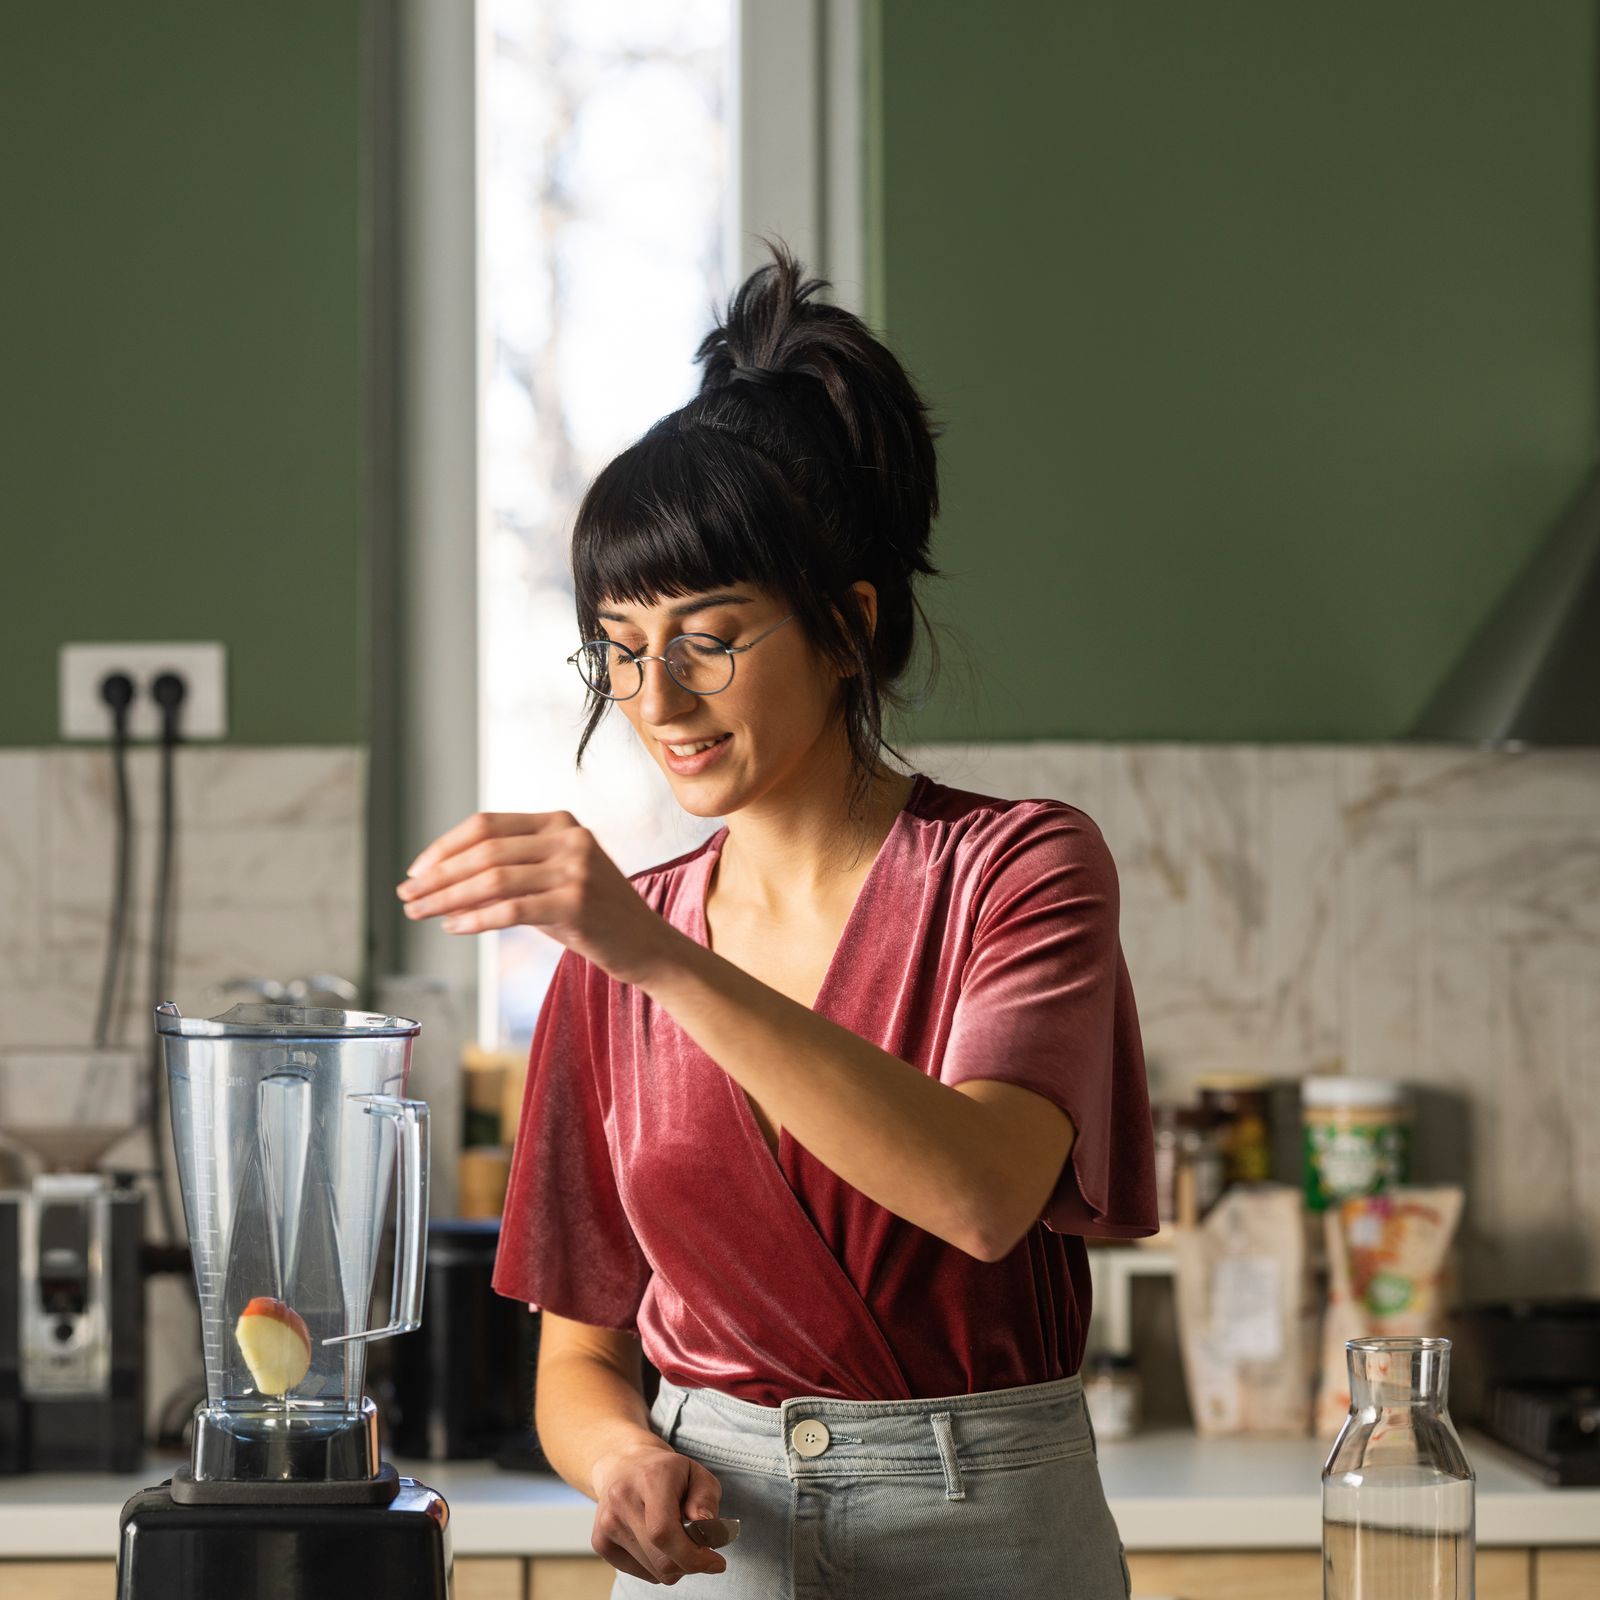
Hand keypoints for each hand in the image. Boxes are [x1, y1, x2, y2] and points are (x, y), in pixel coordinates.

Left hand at [395, 811, 685, 985]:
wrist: (645, 944)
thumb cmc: (593, 914)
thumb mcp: (551, 880)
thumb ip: (508, 871)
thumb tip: (442, 879)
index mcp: (560, 822)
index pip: (486, 825)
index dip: (444, 847)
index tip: (416, 871)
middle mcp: (569, 838)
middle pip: (485, 851)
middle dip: (438, 875)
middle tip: (407, 896)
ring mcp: (576, 869)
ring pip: (492, 879)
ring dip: (447, 897)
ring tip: (420, 912)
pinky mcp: (576, 903)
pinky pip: (511, 910)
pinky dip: (475, 919)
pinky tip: (453, 926)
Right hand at [590, 1441, 727, 1583]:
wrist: (622, 1464)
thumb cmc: (666, 1471)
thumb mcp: (696, 1473)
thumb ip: (706, 1499)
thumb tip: (706, 1528)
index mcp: (649, 1478)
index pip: (664, 1533)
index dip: (692, 1556)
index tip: (716, 1562)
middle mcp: (622, 1500)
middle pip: (660, 1560)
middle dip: (689, 1563)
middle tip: (700, 1550)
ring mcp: (606, 1524)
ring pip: (653, 1572)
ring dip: (674, 1565)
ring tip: (676, 1537)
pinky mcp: (600, 1542)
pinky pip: (640, 1573)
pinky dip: (657, 1566)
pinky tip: (656, 1542)